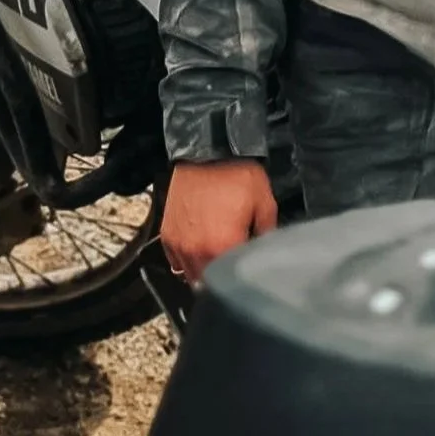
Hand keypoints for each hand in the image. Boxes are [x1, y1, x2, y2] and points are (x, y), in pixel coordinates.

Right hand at [160, 160, 277, 286]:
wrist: (207, 152)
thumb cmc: (237, 175)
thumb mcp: (264, 202)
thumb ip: (266, 233)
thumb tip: (265, 251)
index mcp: (222, 246)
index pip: (232, 281)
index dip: (242, 279)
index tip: (248, 273)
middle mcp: (196, 251)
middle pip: (207, 283)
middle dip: (221, 280)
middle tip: (233, 270)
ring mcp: (179, 245)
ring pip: (189, 276)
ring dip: (203, 273)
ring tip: (216, 263)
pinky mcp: (168, 235)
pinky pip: (175, 262)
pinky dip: (187, 262)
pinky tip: (200, 253)